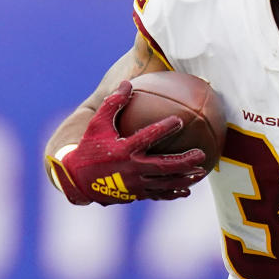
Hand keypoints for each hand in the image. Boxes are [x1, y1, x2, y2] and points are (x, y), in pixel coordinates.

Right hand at [47, 81, 207, 204]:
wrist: (77, 180)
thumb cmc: (89, 148)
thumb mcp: (97, 124)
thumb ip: (113, 103)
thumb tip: (127, 83)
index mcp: (124, 150)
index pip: (147, 137)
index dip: (164, 128)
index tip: (179, 120)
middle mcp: (131, 169)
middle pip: (163, 166)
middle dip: (184, 161)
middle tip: (201, 154)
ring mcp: (134, 185)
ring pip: (164, 183)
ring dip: (184, 178)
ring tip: (202, 172)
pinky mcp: (135, 195)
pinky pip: (158, 194)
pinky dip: (173, 193)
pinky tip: (187, 190)